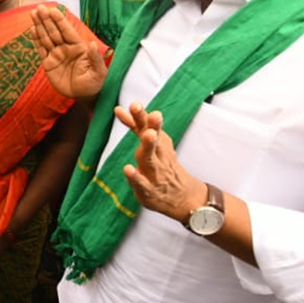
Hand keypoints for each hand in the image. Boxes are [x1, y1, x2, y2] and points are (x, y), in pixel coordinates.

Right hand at [31, 5, 107, 98]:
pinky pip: (41, 50)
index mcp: (78, 47)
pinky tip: (32, 30)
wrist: (85, 95)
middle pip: (54, 31)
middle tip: (40, 7)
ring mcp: (56, 55)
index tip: (53, 10)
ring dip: (39, 26)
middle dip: (47, 19)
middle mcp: (66, 48)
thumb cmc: (95, 82)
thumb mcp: (99, 72)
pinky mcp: (48, 64)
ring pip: (46, 38)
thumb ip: (95, 58)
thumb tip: (93, 45)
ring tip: (33, 14)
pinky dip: (36, 40)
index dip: (60, 21)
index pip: (67, 31)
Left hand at [115, 103, 205, 221]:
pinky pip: (143, 184)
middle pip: (155, 140)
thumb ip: (135, 127)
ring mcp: (155, 174)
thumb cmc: (164, 165)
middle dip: (152, 126)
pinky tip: (128, 169)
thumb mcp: (153, 144)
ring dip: (149, 146)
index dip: (142, 116)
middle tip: (150, 114)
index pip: (150, 128)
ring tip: (147, 134)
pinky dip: (136, 177)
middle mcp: (159, 157)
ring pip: (151, 159)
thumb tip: (119, 109)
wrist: (184, 197)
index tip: (134, 105)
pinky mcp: (150, 191)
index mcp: (159, 144)